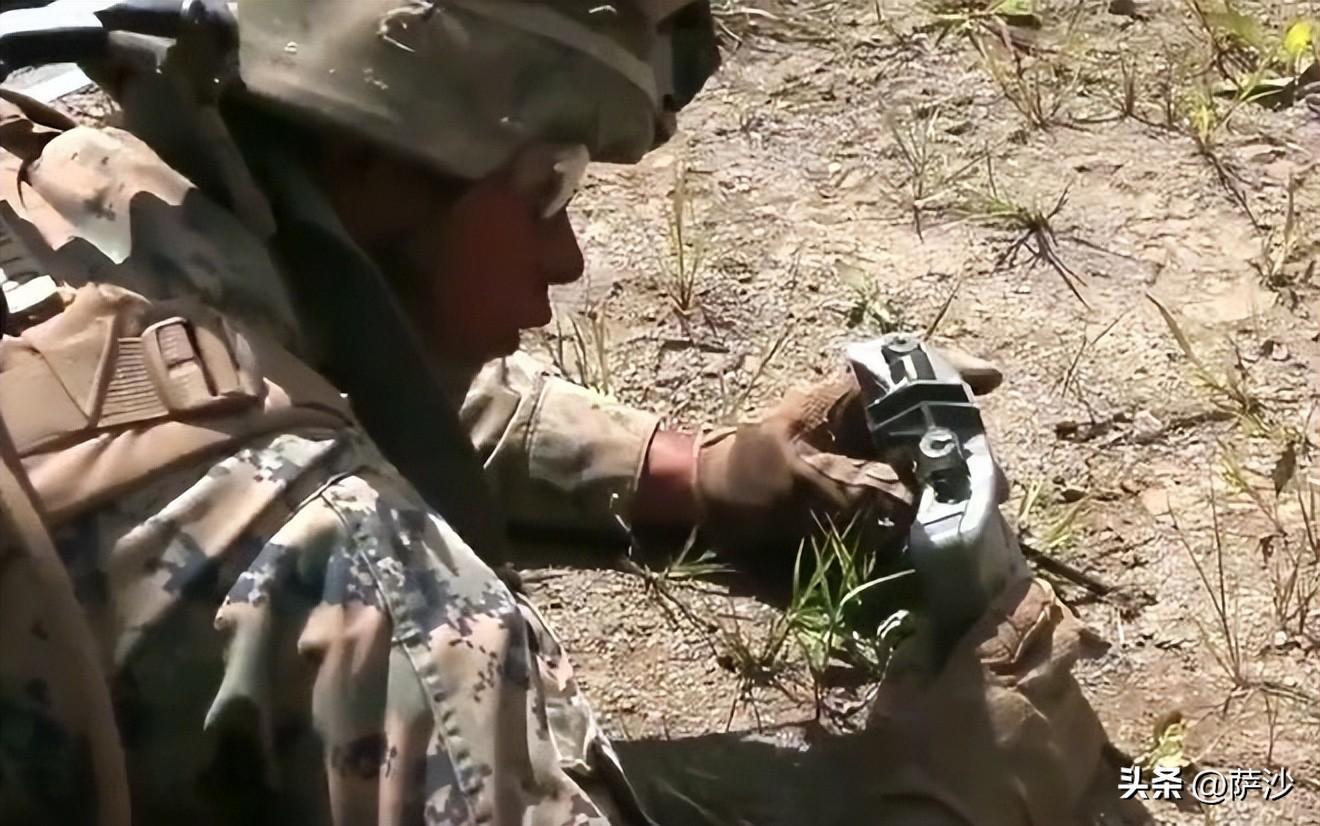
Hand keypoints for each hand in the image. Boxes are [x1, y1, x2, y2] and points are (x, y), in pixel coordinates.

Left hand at [633, 345, 1002, 559]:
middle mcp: (860, 418)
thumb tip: (918, 502)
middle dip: (963, 448)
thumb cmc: (744, 478)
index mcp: (844, 396)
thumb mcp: (801, 482)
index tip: (995, 379)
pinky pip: (902, 489)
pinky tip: (942, 526)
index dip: (954, 371)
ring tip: (972, 509)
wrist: (703, 502)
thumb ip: (861, 490)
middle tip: (989, 485)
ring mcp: (860, 451)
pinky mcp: (856, 486)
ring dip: (947, 482)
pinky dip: (923, 505)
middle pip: (929, 419)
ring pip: (921, 457)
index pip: (909, 369)